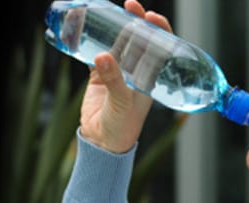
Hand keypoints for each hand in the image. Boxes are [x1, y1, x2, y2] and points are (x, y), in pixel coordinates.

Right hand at [79, 0, 173, 153]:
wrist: (102, 142)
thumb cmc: (123, 127)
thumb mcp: (122, 103)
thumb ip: (113, 80)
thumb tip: (102, 57)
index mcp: (152, 77)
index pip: (161, 47)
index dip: (160, 29)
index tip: (151, 16)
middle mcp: (138, 71)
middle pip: (141, 39)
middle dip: (137, 21)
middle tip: (131, 5)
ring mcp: (119, 71)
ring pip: (120, 43)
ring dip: (116, 27)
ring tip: (110, 11)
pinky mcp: (100, 75)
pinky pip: (98, 52)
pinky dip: (93, 40)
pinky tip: (87, 28)